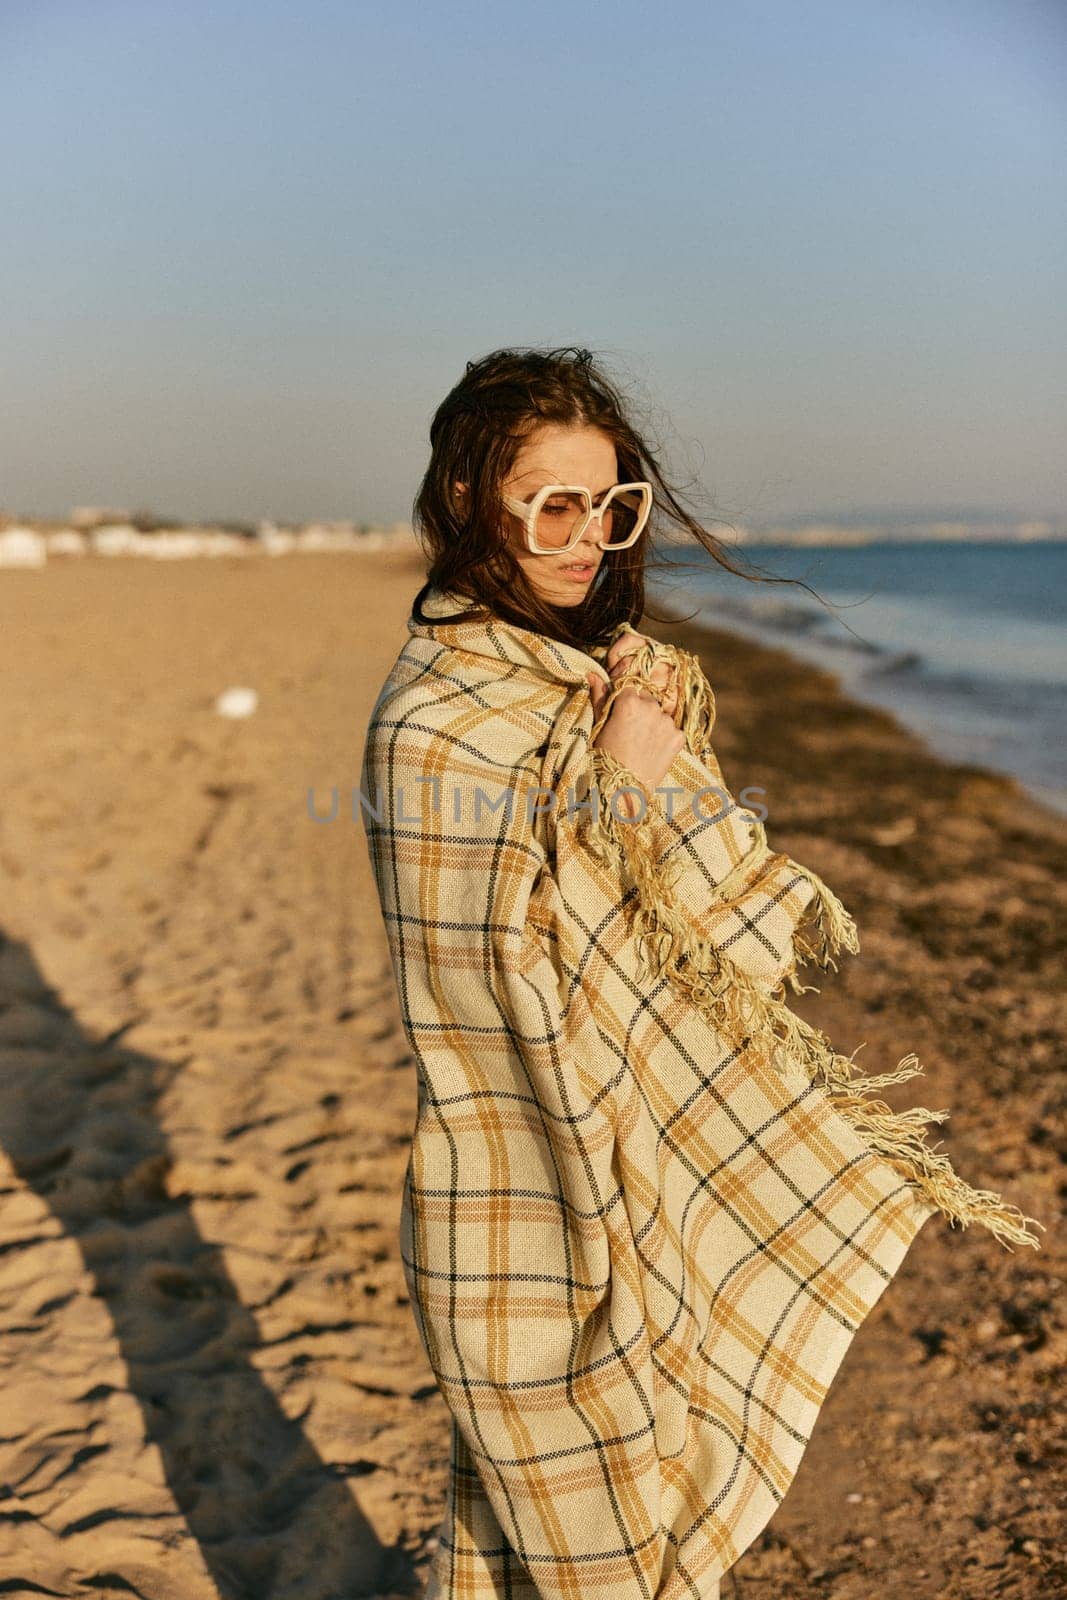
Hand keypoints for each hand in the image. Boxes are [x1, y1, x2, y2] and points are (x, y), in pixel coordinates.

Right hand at [586, 633, 685, 818]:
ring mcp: (667, 723)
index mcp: (628, 702)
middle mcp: (651, 707)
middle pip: (647, 698)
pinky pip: (671, 730)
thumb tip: (593, 674)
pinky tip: (652, 751)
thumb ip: (599, 698)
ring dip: (653, 722)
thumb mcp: (598, 727)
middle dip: (639, 708)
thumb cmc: (604, 759)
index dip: (624, 699)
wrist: (624, 791)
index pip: (629, 687)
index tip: (620, 713)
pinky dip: (664, 737)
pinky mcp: (679, 737)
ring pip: (660, 714)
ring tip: (640, 743)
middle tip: (629, 731)